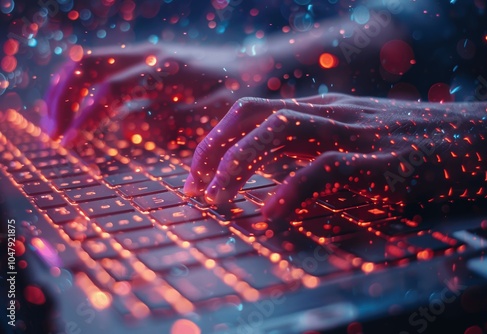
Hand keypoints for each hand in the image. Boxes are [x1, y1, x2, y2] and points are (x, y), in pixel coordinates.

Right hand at [43, 42, 252, 144]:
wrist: (263, 66)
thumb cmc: (244, 94)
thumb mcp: (218, 113)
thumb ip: (173, 122)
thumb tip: (124, 127)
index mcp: (165, 71)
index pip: (110, 91)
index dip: (85, 118)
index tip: (69, 145)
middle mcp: (151, 56)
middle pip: (89, 65)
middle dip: (63, 98)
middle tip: (53, 134)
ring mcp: (150, 53)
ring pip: (94, 60)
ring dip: (69, 88)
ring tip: (57, 121)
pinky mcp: (153, 59)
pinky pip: (109, 65)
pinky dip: (87, 85)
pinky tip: (85, 109)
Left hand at [184, 94, 486, 219]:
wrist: (482, 142)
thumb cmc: (414, 147)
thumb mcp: (355, 140)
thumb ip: (316, 150)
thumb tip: (272, 178)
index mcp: (322, 110)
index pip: (251, 111)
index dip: (215, 140)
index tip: (196, 176)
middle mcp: (331, 113)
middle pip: (254, 114)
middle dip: (213, 151)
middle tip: (194, 192)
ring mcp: (356, 133)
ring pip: (280, 132)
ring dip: (239, 166)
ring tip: (217, 202)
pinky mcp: (383, 162)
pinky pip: (324, 169)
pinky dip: (289, 192)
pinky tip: (268, 217)